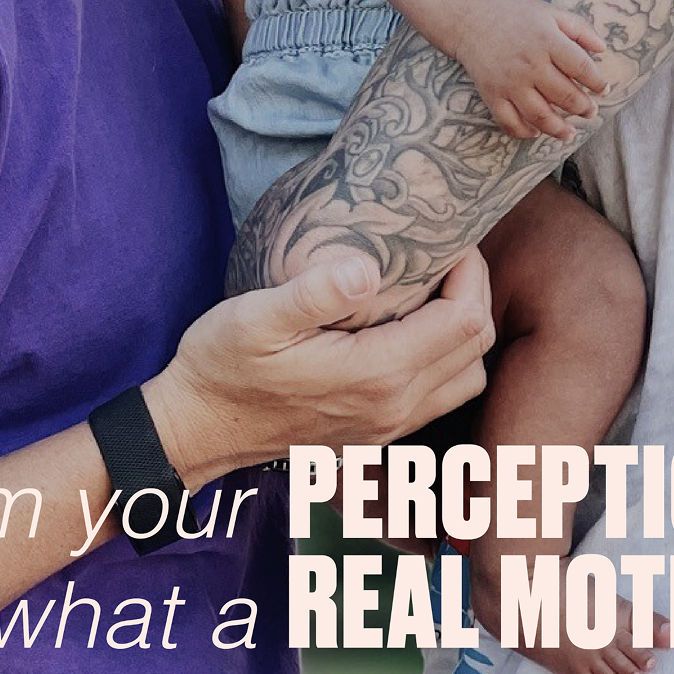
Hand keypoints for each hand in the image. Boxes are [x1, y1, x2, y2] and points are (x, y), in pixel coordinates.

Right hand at [146, 249, 493, 487]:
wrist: (197, 430)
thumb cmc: (222, 367)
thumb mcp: (256, 318)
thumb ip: (314, 293)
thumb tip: (367, 268)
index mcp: (376, 374)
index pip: (464, 322)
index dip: (470, 274)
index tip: (449, 239)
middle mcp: (394, 407)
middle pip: (476, 350)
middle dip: (473, 295)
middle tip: (445, 257)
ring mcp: (387, 427)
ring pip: (466, 379)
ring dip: (463, 333)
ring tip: (433, 292)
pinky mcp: (376, 434)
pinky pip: (439, 398)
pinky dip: (444, 361)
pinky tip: (409, 331)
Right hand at [457, 0, 606, 140]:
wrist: (472, 18)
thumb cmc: (516, 14)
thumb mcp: (551, 12)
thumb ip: (580, 28)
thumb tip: (603, 49)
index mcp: (547, 41)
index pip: (581, 68)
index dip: (597, 82)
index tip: (603, 89)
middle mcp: (529, 64)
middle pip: (565, 96)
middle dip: (583, 108)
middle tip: (590, 111)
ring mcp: (509, 82)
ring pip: (540, 116)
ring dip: (559, 129)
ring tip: (570, 132)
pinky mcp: (492, 94)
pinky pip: (509, 122)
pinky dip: (524, 132)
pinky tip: (536, 132)